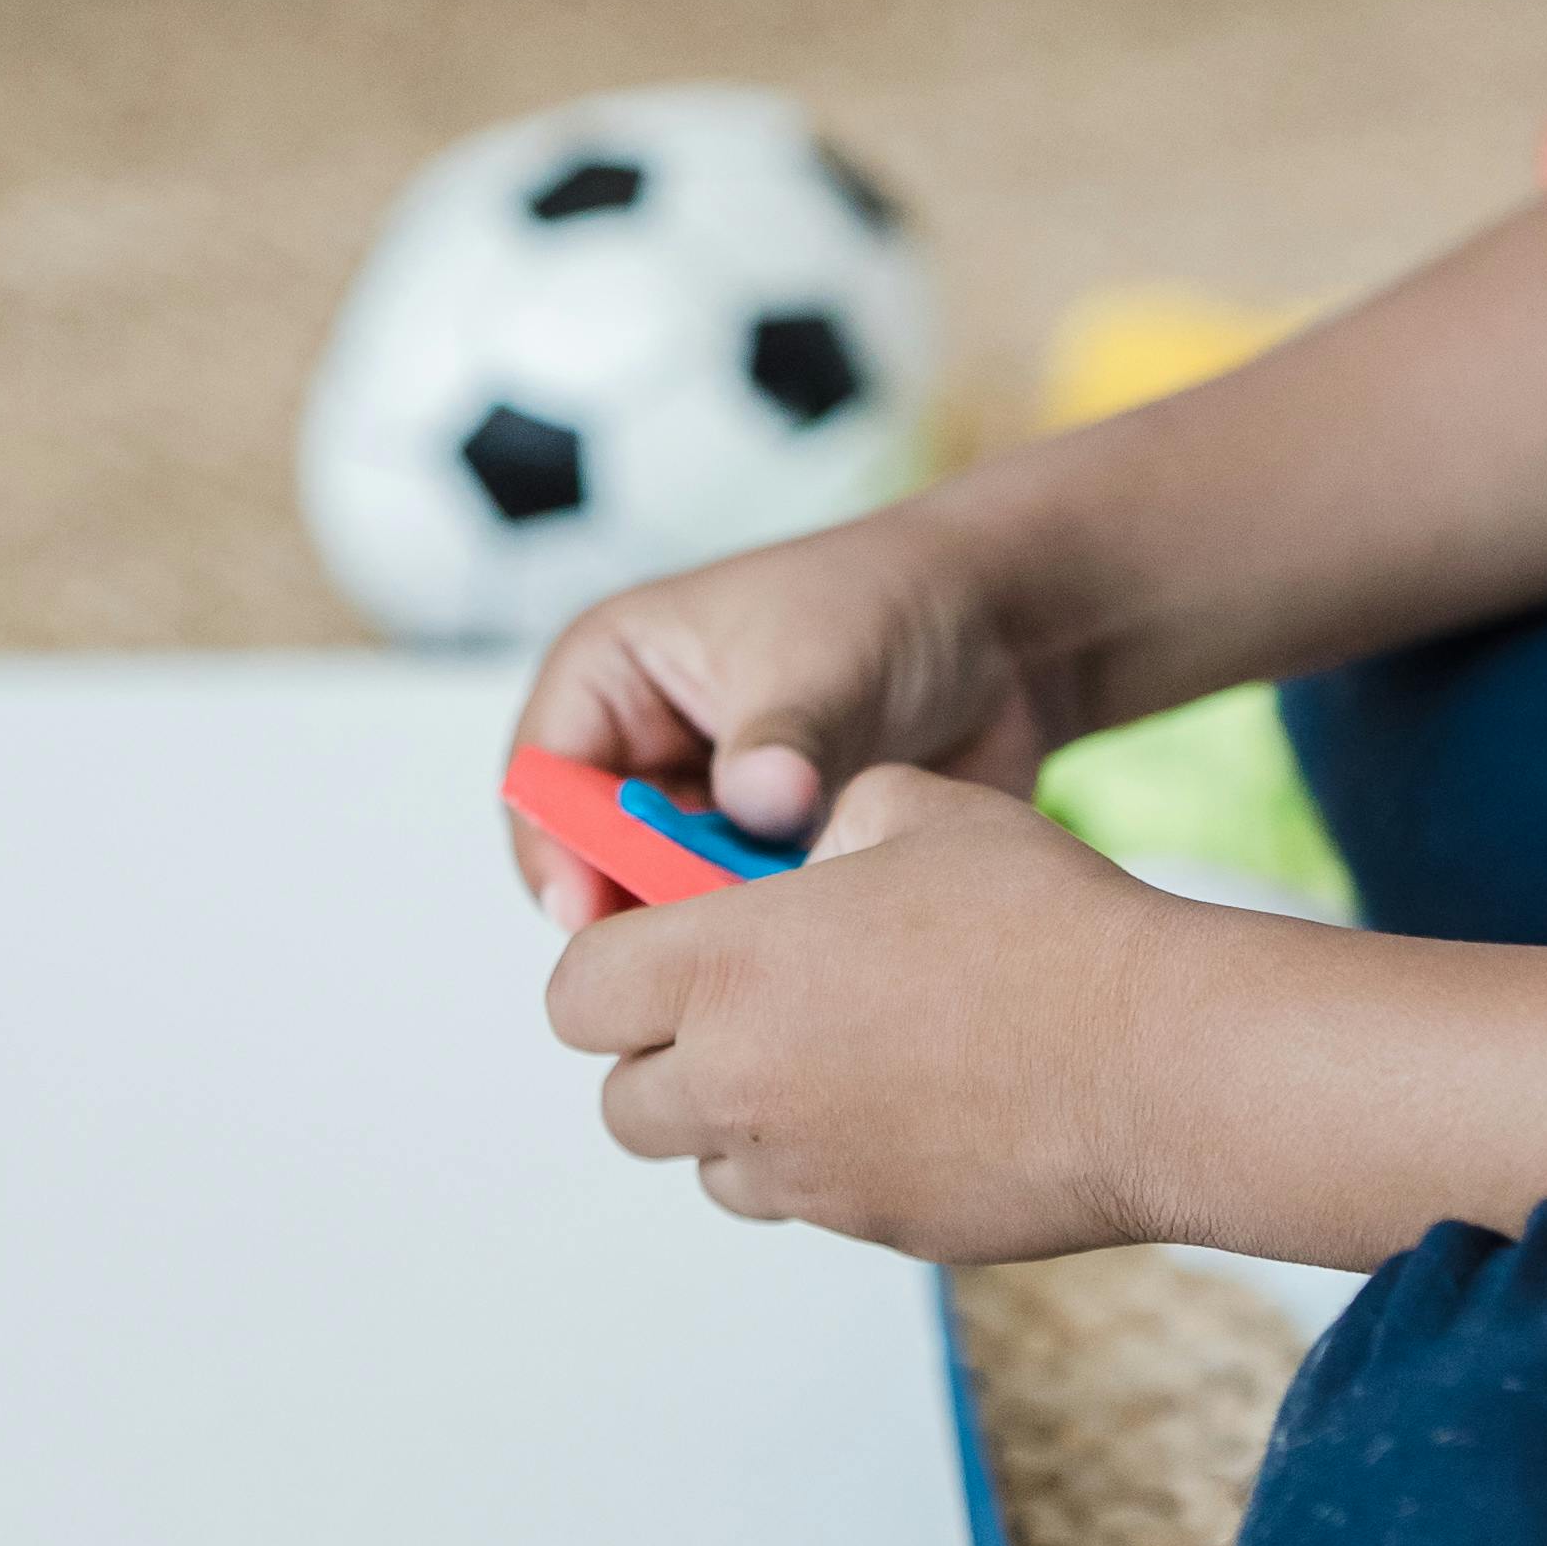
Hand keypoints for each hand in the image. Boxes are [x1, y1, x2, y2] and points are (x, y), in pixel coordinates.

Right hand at [507, 506, 1052, 932]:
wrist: (1003, 632)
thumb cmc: (893, 600)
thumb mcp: (824, 661)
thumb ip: (785, 739)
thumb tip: (759, 801)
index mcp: (615, 671)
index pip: (543, 781)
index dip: (561, 853)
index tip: (599, 915)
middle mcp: (645, 747)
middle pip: (596, 859)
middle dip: (642, 906)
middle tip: (704, 945)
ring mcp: (704, 809)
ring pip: (664, 902)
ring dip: (711, 927)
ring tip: (779, 931)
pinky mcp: (760, 859)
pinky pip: (733, 924)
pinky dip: (763, 940)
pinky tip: (813, 945)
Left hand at [542, 764, 1172, 1255]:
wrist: (1158, 1060)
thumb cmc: (1051, 925)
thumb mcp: (920, 809)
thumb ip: (831, 823)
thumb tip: (813, 848)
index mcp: (725, 967)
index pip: (575, 994)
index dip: (610, 966)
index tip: (662, 943)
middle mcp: (739, 1083)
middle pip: (622, 1101)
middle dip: (663, 1053)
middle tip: (744, 1004)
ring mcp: (803, 1172)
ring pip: (707, 1164)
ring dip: (736, 1119)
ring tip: (830, 1054)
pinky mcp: (869, 1229)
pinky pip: (801, 1202)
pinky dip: (819, 1161)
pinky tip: (905, 1101)